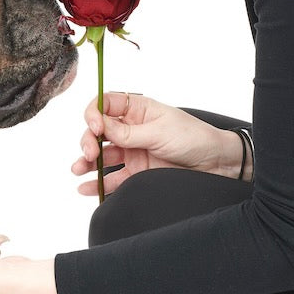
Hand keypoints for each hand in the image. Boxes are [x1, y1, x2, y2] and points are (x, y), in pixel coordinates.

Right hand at [72, 93, 244, 195]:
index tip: (95, 127)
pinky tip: (86, 188)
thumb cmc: (193, 138)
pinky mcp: (137, 172)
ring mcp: (133, 150)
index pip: (105, 105)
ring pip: (102, 154)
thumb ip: (127, 133)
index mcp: (137, 109)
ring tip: (78, 170)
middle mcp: (131, 128)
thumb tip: (100, 127)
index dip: (94, 114)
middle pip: (98, 131)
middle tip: (90, 153)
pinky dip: (98, 183)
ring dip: (87, 161)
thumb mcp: (159, 131)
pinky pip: (113, 177)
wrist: (215, 163)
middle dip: (89, 140)